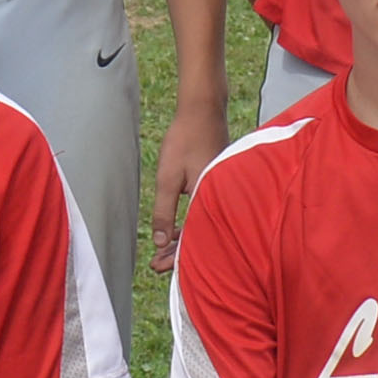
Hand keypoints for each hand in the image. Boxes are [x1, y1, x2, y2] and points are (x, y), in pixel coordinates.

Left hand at [148, 84, 226, 273]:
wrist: (204, 110)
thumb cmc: (186, 139)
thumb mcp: (168, 178)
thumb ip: (165, 212)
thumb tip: (161, 242)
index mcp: (209, 200)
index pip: (193, 239)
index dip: (174, 257)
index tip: (156, 267)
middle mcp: (220, 199)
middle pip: (200, 235)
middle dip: (177, 252)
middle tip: (156, 264)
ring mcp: (221, 191)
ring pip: (203, 224)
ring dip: (184, 238)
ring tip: (164, 251)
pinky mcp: (219, 185)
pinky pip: (207, 211)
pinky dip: (193, 222)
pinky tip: (180, 228)